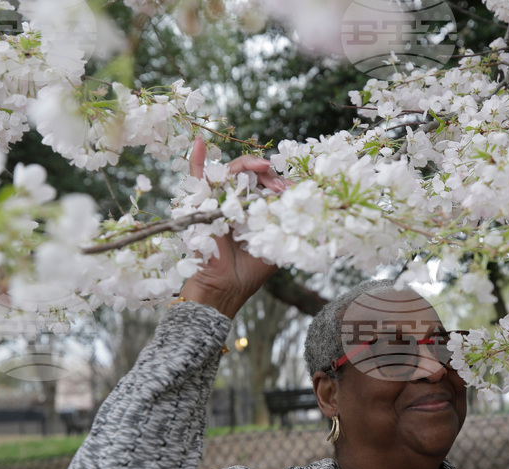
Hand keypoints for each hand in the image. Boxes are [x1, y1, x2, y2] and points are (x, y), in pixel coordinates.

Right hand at [179, 136, 282, 318]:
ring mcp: (216, 200)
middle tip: (280, 185)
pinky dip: (197, 159)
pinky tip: (200, 142)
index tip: (293, 189)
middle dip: (267, 173)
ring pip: (230, 171)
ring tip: (264, 169)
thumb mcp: (278, 243)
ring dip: (248, 166)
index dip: (279, 181)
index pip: (265, 183)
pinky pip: (196, 177)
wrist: (226, 287)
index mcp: (251, 208)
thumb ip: (290, 223)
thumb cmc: (251, 269)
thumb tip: (312, 201)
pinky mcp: (200, 204)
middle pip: (249, 173)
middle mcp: (233, 201)